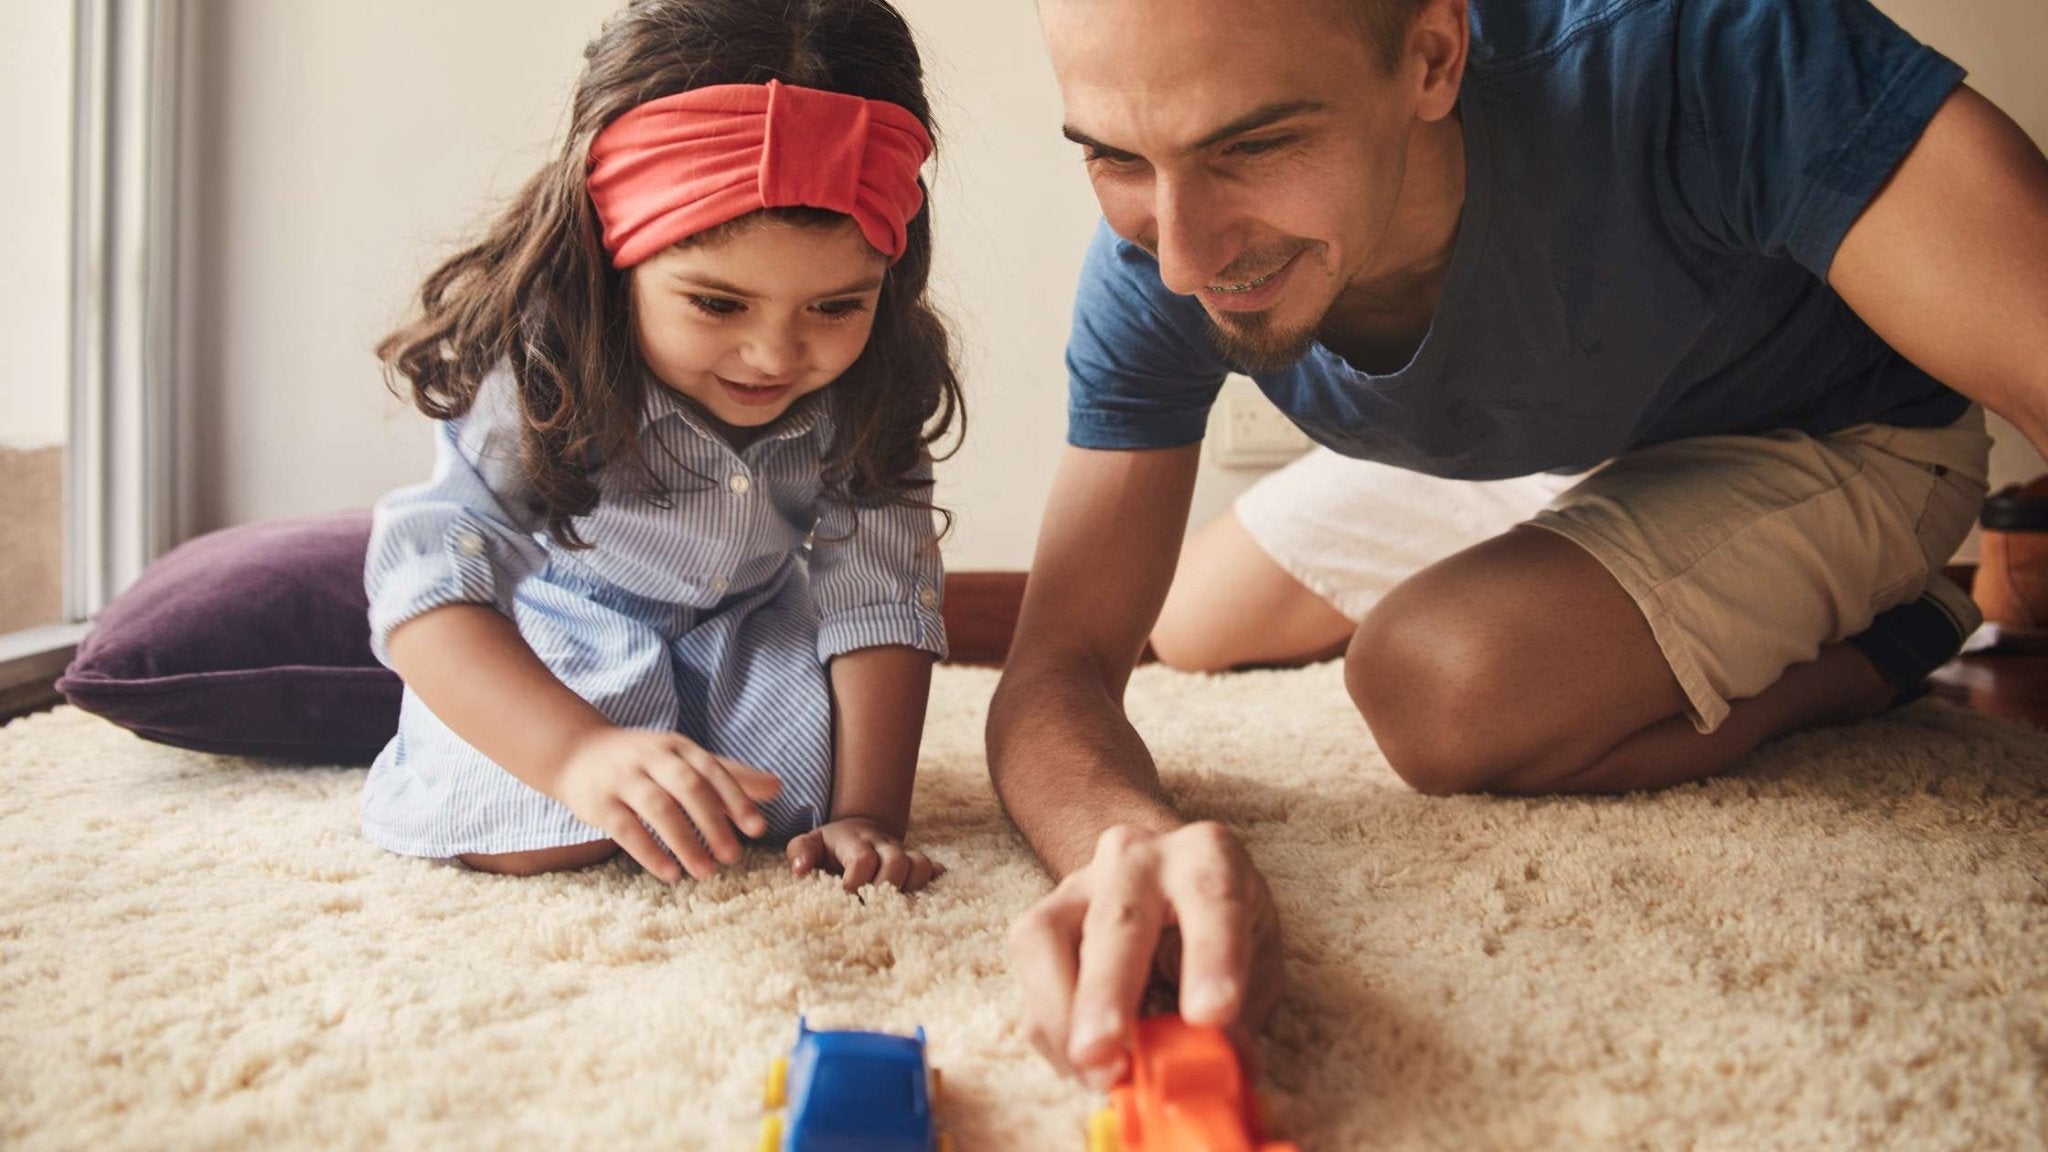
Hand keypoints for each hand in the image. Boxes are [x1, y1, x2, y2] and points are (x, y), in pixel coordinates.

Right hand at [551, 727, 781, 882]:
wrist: (577, 753)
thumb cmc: (644, 762)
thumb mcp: (685, 760)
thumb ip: (730, 775)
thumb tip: (779, 787)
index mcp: (678, 747)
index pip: (713, 771)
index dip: (736, 799)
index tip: (758, 829)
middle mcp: (652, 758)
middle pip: (688, 788)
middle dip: (713, 823)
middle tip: (733, 857)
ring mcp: (623, 779)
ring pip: (658, 809)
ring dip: (684, 842)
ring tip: (705, 872)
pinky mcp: (598, 803)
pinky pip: (626, 829)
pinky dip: (650, 853)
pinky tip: (670, 874)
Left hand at [786, 816, 946, 892]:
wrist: (860, 828)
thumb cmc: (830, 845)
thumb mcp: (810, 842)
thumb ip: (800, 852)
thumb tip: (801, 870)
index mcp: (854, 840)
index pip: (862, 860)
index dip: (856, 883)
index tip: (846, 899)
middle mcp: (882, 844)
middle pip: (896, 863)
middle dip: (884, 889)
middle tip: (870, 907)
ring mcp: (902, 852)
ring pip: (919, 865)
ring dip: (908, 888)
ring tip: (891, 906)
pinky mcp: (915, 861)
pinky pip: (932, 869)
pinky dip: (931, 883)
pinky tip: (923, 898)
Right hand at [1007, 822, 1283, 1089]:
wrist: (1165, 882)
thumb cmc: (1219, 928)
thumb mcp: (1253, 962)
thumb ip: (1238, 1015)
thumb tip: (1219, 1071)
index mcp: (1206, 856)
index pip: (1212, 898)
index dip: (1211, 958)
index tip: (1209, 1017)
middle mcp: (1138, 859)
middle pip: (1119, 919)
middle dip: (1109, 990)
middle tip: (1107, 1053)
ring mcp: (1079, 882)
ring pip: (1048, 938)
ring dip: (1063, 1016)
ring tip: (1094, 1072)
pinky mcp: (1040, 917)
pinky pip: (1030, 976)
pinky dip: (1052, 1030)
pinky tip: (1082, 1065)